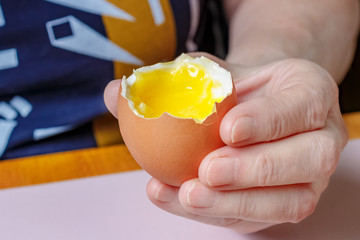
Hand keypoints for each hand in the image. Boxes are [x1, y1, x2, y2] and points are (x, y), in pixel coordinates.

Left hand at [143, 53, 348, 232]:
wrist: (257, 109)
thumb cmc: (237, 89)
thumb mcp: (211, 73)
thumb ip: (167, 82)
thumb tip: (113, 93)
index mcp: (312, 94)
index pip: (302, 106)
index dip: (268, 120)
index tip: (227, 129)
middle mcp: (322, 138)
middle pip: (308, 160)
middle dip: (255, 170)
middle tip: (207, 170)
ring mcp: (310, 177)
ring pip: (289, 200)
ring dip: (237, 202)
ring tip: (189, 194)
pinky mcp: (286, 202)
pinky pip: (260, 216)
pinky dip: (218, 212)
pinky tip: (178, 199)